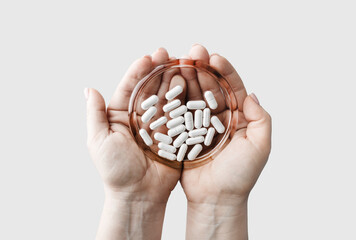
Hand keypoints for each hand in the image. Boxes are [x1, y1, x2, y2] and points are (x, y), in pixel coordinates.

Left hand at [85, 48, 179, 239]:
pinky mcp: (175, 136)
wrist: (138, 195)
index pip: (130, 87)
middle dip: (160, 71)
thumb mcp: (98, 141)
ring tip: (182, 66)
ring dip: (174, 81)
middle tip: (170, 55)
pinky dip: (187, 101)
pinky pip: (181, 116)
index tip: (148, 57)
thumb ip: (95, 115)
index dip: (139, 71)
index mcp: (121, 116)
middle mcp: (141, 118)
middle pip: (151, 89)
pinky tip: (193, 87)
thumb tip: (89, 89)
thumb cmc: (115, 171)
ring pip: (168, 99)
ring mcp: (160, 126)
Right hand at [180, 45, 271, 239]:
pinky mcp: (184, 135)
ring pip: (193, 97)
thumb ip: (260, 119)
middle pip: (210, 88)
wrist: (216, 199)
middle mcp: (219, 119)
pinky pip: (179, 114)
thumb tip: (251, 94)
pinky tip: (168, 85)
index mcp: (238, 119)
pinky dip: (174, 100)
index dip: (224, 71)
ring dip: (187, 79)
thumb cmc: (240, 176)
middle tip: (193, 52)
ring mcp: (200, 126)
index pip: (232, 88)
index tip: (214, 58)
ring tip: (178, 63)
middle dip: (203, 69)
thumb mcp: (259, 147)